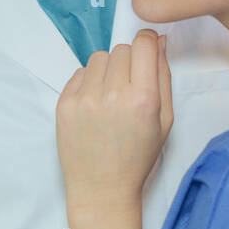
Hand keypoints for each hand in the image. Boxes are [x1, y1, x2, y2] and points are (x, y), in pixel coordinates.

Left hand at [55, 29, 172, 214]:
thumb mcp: (164, 120)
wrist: (102, 187)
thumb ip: (163, 78)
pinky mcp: (64, 104)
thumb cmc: (137, 157)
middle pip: (121, 50)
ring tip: (110, 96)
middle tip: (129, 86)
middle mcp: (112, 95)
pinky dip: (88, 83)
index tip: (147, 49)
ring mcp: (84, 99)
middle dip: (129, 62)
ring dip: (107, 70)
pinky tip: (95, 105)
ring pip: (98, 58)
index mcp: (143, 99)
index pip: (143, 44)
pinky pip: (78, 73)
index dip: (148, 43)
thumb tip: (159, 42)